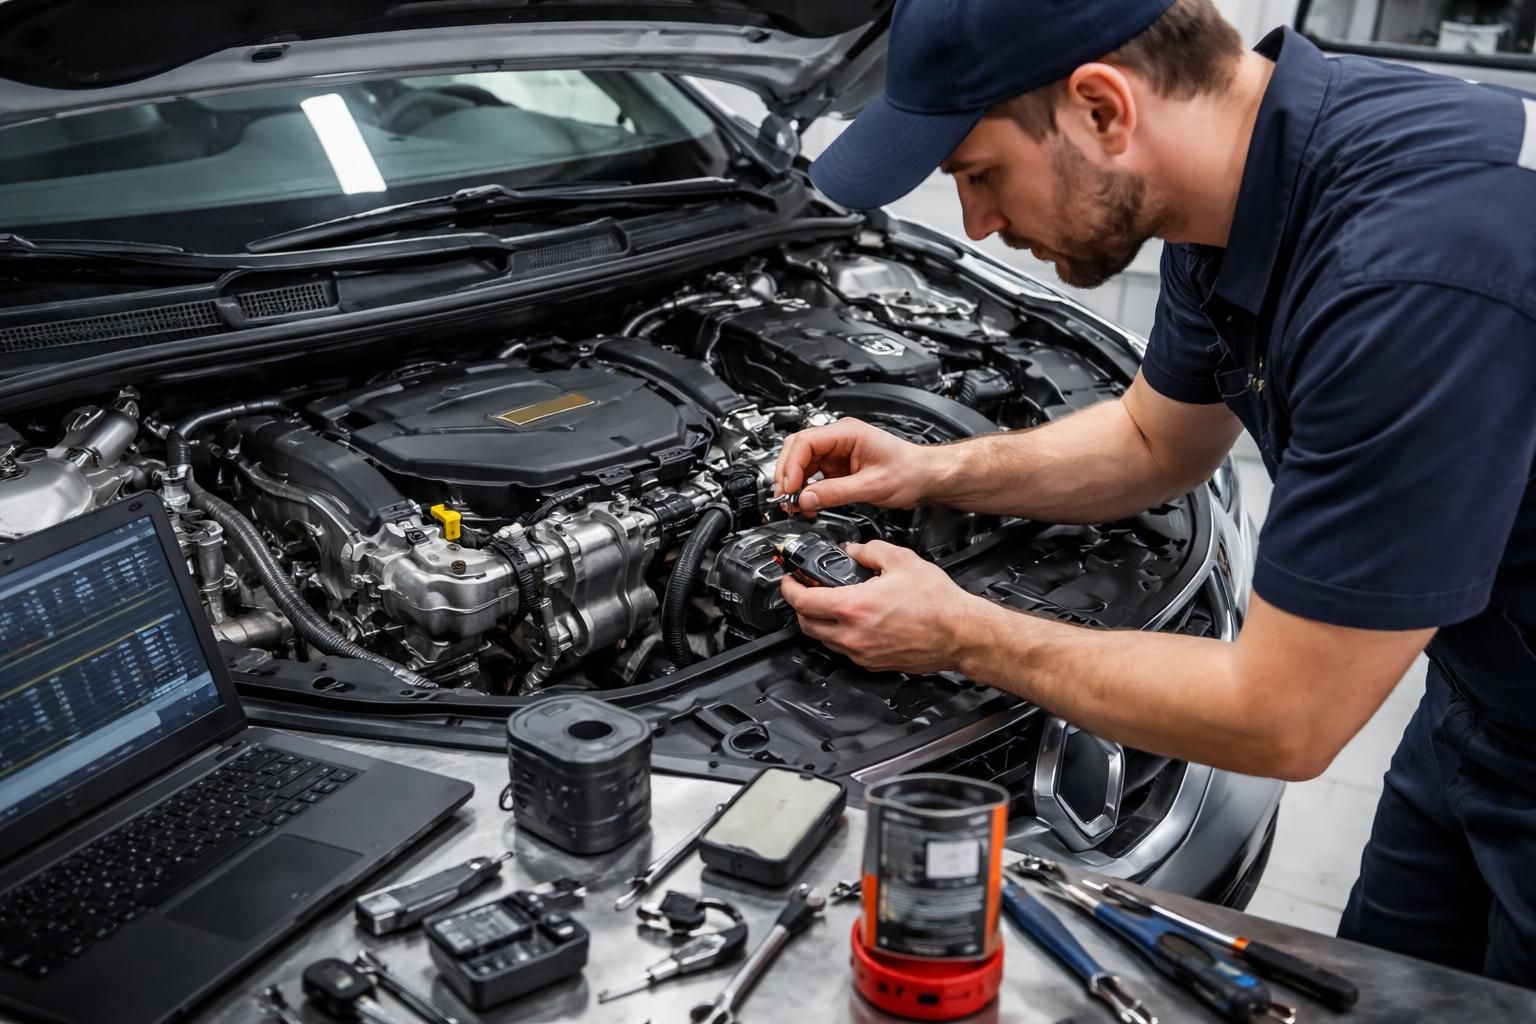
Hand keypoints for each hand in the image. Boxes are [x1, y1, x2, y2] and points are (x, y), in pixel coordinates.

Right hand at [774, 418, 931, 516]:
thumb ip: (836, 493)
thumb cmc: (909, 471)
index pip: (805, 442)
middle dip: (787, 474)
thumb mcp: (872, 486)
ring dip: (794, 484)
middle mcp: (839, 439)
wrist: (925, 477)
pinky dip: (806, 490)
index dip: (791, 466)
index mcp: (847, 433)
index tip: (789, 489)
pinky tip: (808, 504)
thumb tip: (806, 499)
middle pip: (797, 449)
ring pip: (801, 463)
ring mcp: (837, 452)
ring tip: (794, 505)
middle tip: (785, 498)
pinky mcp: (838, 467)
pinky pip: (813, 475)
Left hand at [781, 540, 982, 673]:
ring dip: (818, 622)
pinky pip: (845, 650)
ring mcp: (863, 653)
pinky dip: (839, 635)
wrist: (960, 633)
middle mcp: (854, 635)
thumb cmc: (938, 603)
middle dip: (799, 606)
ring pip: (823, 640)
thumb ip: (869, 551)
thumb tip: (853, 550)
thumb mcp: (901, 560)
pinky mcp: (873, 664)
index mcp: (855, 607)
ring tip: (827, 604)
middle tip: (803, 591)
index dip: (789, 588)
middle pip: (806, 625)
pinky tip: (852, 621)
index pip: (803, 601)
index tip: (788, 580)